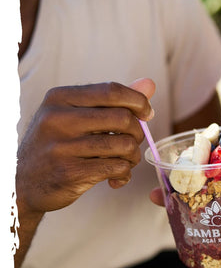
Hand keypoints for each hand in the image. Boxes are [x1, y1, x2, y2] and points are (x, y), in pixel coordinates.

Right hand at [16, 78, 155, 214]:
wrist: (24, 183)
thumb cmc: (58, 144)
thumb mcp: (76, 115)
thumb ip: (114, 100)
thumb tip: (149, 84)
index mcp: (60, 98)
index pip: (112, 91)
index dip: (138, 101)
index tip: (146, 114)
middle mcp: (57, 119)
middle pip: (123, 119)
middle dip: (138, 133)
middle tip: (132, 143)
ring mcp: (62, 147)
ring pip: (124, 146)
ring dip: (133, 157)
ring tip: (124, 162)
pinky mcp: (69, 173)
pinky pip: (118, 168)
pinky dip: (124, 174)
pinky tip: (116, 178)